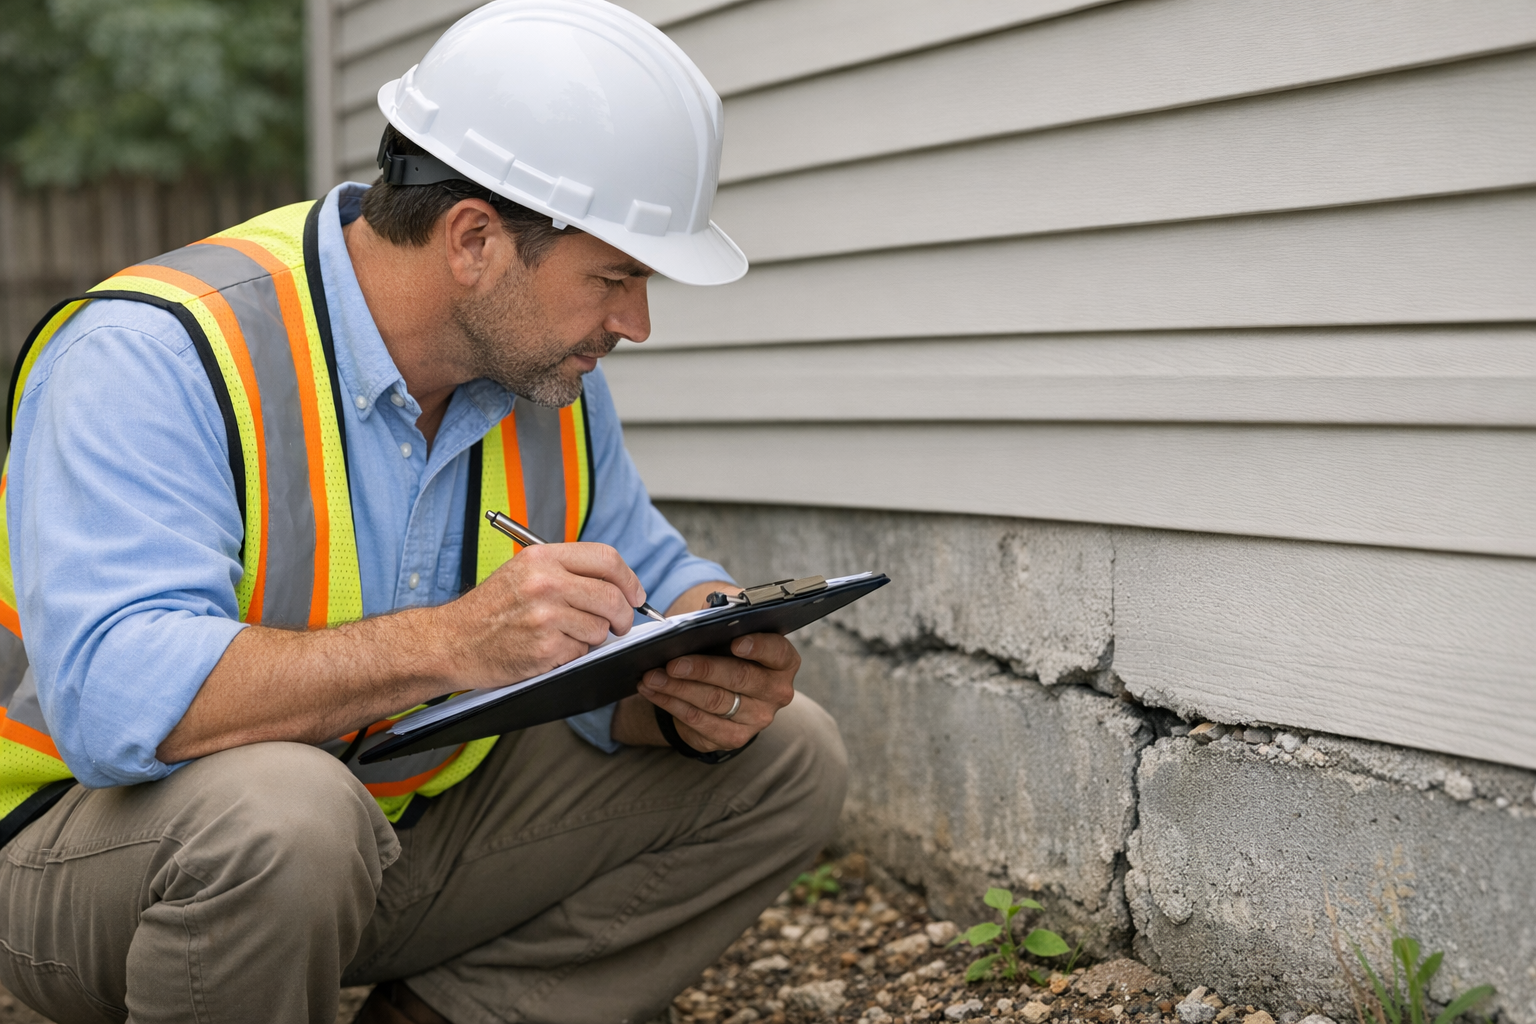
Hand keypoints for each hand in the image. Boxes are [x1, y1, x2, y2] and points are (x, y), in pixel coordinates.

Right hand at [445, 542, 646, 686]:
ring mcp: (545, 617)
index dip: (629, 579)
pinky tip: (549, 649)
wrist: (451, 641)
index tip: (635, 595)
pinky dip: (572, 654)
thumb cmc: (490, 609)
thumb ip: (567, 571)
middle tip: (620, 624)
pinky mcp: (545, 649)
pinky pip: (581, 652)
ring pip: (600, 628)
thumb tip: (617, 585)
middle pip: (612, 597)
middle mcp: (545, 583)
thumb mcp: (523, 572)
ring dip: (592, 637)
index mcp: (542, 558)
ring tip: (564, 635)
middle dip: (624, 615)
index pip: (606, 558)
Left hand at [634, 632, 800, 751]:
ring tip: (652, 676)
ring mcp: (758, 718)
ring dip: (678, 688)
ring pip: (715, 701)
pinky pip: (700, 721)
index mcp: (783, 662)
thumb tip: (709, 608)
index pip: (778, 652)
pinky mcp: (734, 738)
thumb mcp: (730, 636)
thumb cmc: (728, 656)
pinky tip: (653, 692)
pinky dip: (672, 705)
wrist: (723, 694)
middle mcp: (777, 692)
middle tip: (672, 663)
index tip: (736, 642)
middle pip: (740, 678)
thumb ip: (723, 622)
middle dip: (702, 669)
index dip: (758, 647)